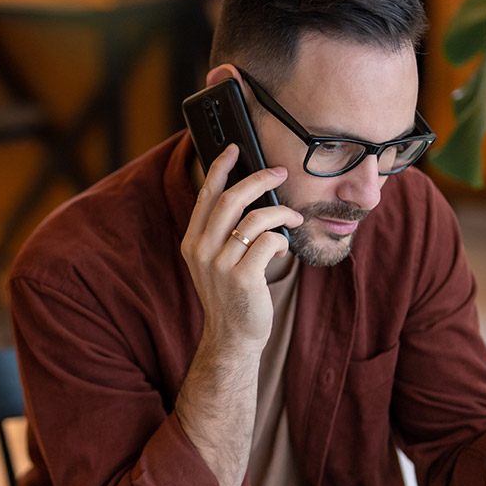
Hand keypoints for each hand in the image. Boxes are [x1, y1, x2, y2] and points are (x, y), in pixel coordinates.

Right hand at [180, 145, 302, 347]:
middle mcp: (201, 250)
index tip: (233, 148)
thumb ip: (222, 233)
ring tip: (293, 218)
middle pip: (231, 199)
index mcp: (192, 242)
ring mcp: (220, 264)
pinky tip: (283, 249)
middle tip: (279, 173)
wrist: (232, 337)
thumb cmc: (232, 296)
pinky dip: (282, 240)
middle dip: (259, 179)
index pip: (205, 195)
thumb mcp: (215, 261)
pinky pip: (269, 241)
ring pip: (256, 218)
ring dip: (282, 213)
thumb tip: (250, 197)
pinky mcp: (243, 277)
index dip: (219, 168)